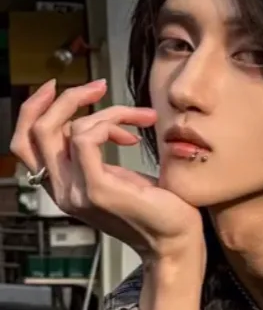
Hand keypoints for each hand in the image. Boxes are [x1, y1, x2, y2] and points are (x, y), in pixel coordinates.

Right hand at [10, 79, 204, 266]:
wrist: (174, 238)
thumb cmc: (154, 203)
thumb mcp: (117, 171)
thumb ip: (97, 151)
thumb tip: (96, 119)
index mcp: (63, 184)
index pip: (25, 142)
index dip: (33, 108)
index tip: (58, 86)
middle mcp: (61, 189)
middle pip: (36, 130)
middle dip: (67, 98)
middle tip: (100, 86)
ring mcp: (75, 192)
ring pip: (69, 128)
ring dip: (111, 112)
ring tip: (140, 119)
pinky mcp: (96, 190)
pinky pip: (86, 139)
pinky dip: (110, 124)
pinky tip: (132, 137)